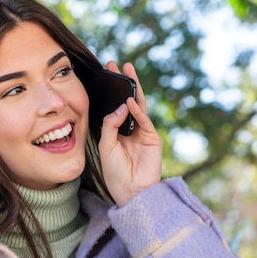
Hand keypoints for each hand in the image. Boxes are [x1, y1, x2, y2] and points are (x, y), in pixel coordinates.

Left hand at [98, 62, 162, 206]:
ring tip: (127, 71)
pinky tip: (130, 100)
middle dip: (123, 83)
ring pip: (139, 105)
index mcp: (118, 131)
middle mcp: (131, 129)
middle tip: (116, 64)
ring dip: (134, 88)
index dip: (111, 91)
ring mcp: (143, 132)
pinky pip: (144, 120)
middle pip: (128, 101)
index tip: (104, 74)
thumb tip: (122, 105)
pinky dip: (137, 110)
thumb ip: (111, 124)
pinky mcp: (152, 138)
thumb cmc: (115, 173)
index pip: (115, 106)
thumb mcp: (106, 146)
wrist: (130, 193)